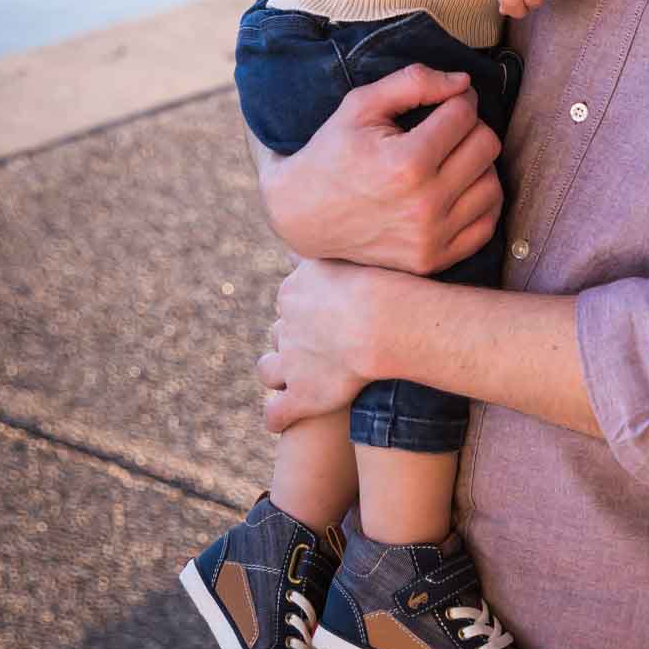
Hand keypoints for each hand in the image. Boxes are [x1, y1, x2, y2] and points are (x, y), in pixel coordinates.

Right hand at [254, 65, 502, 274]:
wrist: (302, 214)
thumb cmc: (333, 152)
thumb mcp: (361, 105)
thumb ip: (414, 82)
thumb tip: (464, 82)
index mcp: (406, 163)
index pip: (465, 115)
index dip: (457, 100)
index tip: (442, 104)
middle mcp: (424, 205)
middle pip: (486, 146)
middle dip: (470, 128)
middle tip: (446, 128)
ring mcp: (431, 237)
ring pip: (492, 184)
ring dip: (477, 164)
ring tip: (450, 158)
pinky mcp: (434, 260)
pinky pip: (486, 224)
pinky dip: (479, 201)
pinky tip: (456, 187)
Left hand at [257, 258, 391, 433]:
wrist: (380, 320)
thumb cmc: (380, 280)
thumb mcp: (353, 250)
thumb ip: (339, 241)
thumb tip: (325, 230)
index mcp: (295, 290)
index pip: (291, 298)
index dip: (308, 308)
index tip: (328, 313)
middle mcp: (287, 325)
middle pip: (280, 331)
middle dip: (292, 338)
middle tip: (319, 344)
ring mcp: (291, 363)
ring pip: (268, 370)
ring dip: (276, 375)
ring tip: (289, 380)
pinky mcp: (302, 397)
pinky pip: (277, 414)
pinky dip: (278, 416)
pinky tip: (283, 418)